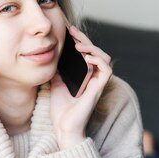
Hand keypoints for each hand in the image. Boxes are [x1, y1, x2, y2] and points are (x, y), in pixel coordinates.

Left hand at [50, 25, 112, 148]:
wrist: (63, 127)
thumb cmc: (61, 109)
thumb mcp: (56, 83)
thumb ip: (58, 70)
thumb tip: (53, 55)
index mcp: (84, 75)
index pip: (86, 53)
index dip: (80, 40)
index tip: (69, 30)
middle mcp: (93, 77)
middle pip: (95, 51)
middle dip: (84, 38)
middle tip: (72, 30)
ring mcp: (97, 83)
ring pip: (104, 57)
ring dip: (92, 48)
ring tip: (78, 45)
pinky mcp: (99, 89)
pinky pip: (106, 70)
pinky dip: (98, 60)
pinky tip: (86, 57)